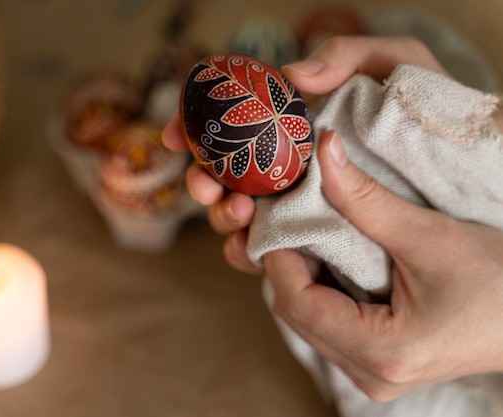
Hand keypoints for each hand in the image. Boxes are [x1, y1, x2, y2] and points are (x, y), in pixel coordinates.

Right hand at [162, 36, 444, 273]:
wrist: (456, 162)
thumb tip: (292, 74)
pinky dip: (245, 250)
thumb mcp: (392, 63)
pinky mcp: (306, 235)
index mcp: (287, 119)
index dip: (189, 124)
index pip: (224, 118)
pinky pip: (262, 248)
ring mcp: (290, 200)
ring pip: (234, 213)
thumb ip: (345, 54)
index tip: (171, 134)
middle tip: (210, 187)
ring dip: (222, 217)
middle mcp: (279, 160)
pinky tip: (250, 248)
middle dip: (201, 182)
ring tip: (241, 213)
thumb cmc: (424, 107)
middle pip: (219, 171)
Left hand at [264, 130, 502, 401]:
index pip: (296, 302)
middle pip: (296, 313)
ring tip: (312, 234)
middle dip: (287, 263)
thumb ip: (365, 197)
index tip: (277, 214)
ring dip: (302, 275)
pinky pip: (327, 327)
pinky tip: (331, 260)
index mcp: (382, 352)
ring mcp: (373, 375)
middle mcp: (370, 375)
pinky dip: (320, 290)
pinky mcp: (378, 365)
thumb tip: (322, 152)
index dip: (278, 255)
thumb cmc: (499, 280)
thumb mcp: (428, 235)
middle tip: (291, 217)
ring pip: (307, 321)